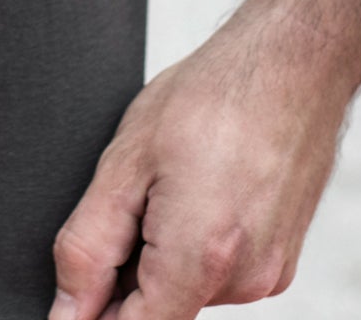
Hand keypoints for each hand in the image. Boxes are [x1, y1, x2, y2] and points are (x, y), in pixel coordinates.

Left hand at [49, 17, 348, 319]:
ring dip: (158, 250)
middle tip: (127, 194)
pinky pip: (217, 269)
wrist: (293, 65)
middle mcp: (244, 282)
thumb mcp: (125, 161)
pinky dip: (191, 240)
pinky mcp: (279, 260)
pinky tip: (194, 183)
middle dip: (124, 272)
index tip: (75, 292)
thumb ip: (90, 246)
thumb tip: (68, 311)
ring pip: (186, 287)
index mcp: (201, 261)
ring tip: (166, 176)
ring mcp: (268, 273)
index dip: (90, 315)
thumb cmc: (211, 97)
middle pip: (158, 308)